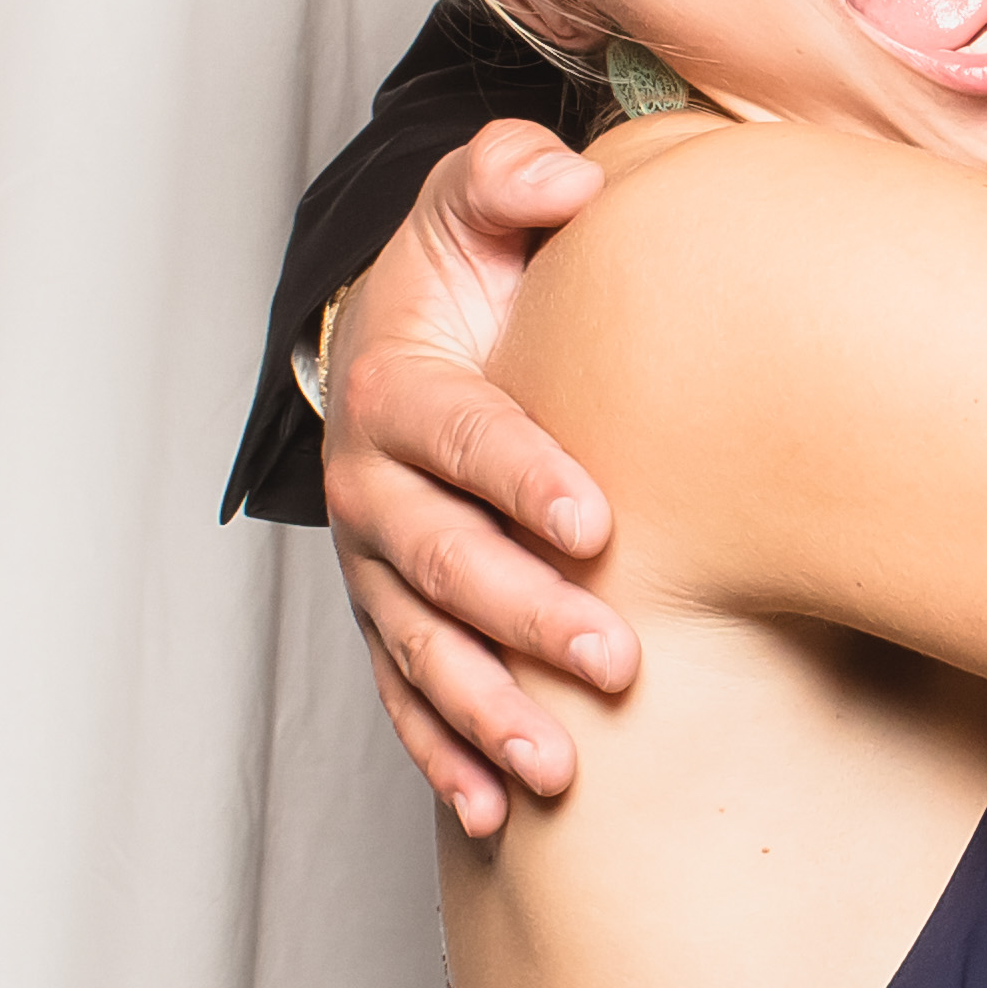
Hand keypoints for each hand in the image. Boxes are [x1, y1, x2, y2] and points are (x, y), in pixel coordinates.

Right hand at [326, 120, 633, 835]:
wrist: (400, 340)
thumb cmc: (466, 276)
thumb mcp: (478, 206)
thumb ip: (511, 177)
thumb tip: (566, 177)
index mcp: (395, 391)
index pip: (459, 437)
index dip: (523, 478)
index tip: (597, 523)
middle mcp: (371, 488)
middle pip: (444, 563)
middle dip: (526, 617)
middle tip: (615, 661)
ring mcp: (376, 566)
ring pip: (423, 648)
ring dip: (487, 711)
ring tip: (557, 768)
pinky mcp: (390, 619)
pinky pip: (406, 698)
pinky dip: (443, 754)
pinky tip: (489, 810)